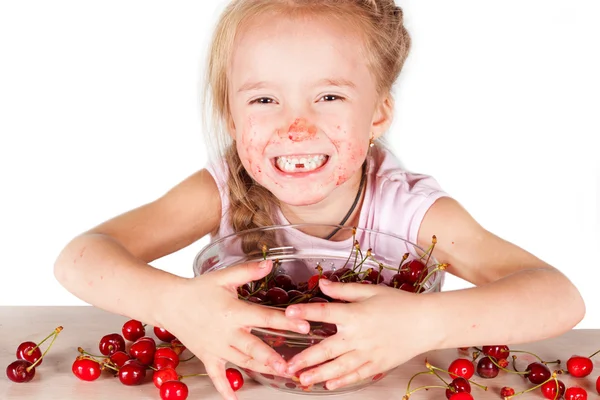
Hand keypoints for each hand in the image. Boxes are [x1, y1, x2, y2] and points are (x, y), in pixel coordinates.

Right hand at [160, 260, 309, 399]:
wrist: (170, 303)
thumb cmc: (199, 289)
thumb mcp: (224, 277)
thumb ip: (248, 271)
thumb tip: (271, 262)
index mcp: (233, 312)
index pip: (264, 318)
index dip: (286, 322)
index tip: (305, 327)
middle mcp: (226, 333)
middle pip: (253, 347)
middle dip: (272, 358)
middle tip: (289, 367)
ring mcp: (216, 347)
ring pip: (242, 362)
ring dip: (261, 369)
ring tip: (280, 374)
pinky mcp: (207, 356)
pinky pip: (216, 375)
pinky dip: (224, 388)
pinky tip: (235, 399)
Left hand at [284, 279, 433, 389]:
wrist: (427, 322)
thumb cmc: (399, 303)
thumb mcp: (370, 291)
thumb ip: (343, 290)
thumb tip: (321, 283)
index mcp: (355, 314)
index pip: (324, 313)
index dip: (305, 312)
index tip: (287, 314)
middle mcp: (358, 336)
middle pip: (326, 349)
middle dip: (305, 359)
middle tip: (287, 366)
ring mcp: (368, 353)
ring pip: (338, 367)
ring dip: (319, 374)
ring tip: (302, 380)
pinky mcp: (378, 365)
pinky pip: (356, 375)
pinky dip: (342, 381)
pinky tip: (329, 385)